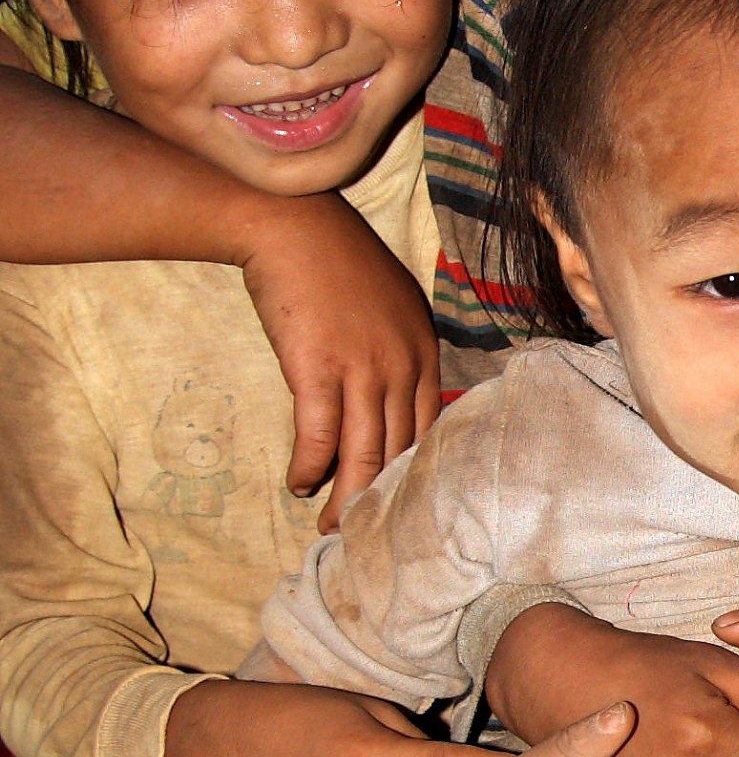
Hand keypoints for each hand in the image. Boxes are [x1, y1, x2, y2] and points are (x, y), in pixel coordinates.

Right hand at [238, 193, 440, 530]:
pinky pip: (318, 437)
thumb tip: (386, 404)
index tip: (397, 501)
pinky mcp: (319, 370)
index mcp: (423, 351)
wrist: (292, 226)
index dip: (411, 471)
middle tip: (365, 530)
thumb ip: (396, 354)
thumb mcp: (388, 307)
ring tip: (332, 527)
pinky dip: (308, 468)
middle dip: (380, 497)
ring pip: (362, 453)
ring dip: (345, 498)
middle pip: (398, 450)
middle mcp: (403, 365)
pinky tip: (298, 484)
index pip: (429, 429)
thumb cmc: (335, 264)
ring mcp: (363, 369)